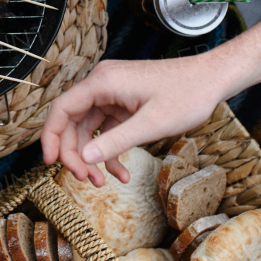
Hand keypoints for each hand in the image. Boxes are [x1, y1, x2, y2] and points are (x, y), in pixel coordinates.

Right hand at [41, 58, 226, 188]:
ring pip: (89, 127)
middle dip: (76, 153)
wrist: (211, 79)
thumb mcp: (151, 124)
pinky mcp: (123, 101)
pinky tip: (121, 171)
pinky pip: (106, 127)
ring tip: (102, 182)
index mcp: (103, 82)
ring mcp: (112, 92)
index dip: (51, 137)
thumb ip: (115, 142)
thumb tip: (84, 158)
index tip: (49, 162)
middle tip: (87, 180)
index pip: (62, 109)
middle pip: (73, 121)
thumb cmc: (186, 95)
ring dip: (93, 155)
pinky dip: (110, 149)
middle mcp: (102, 84)